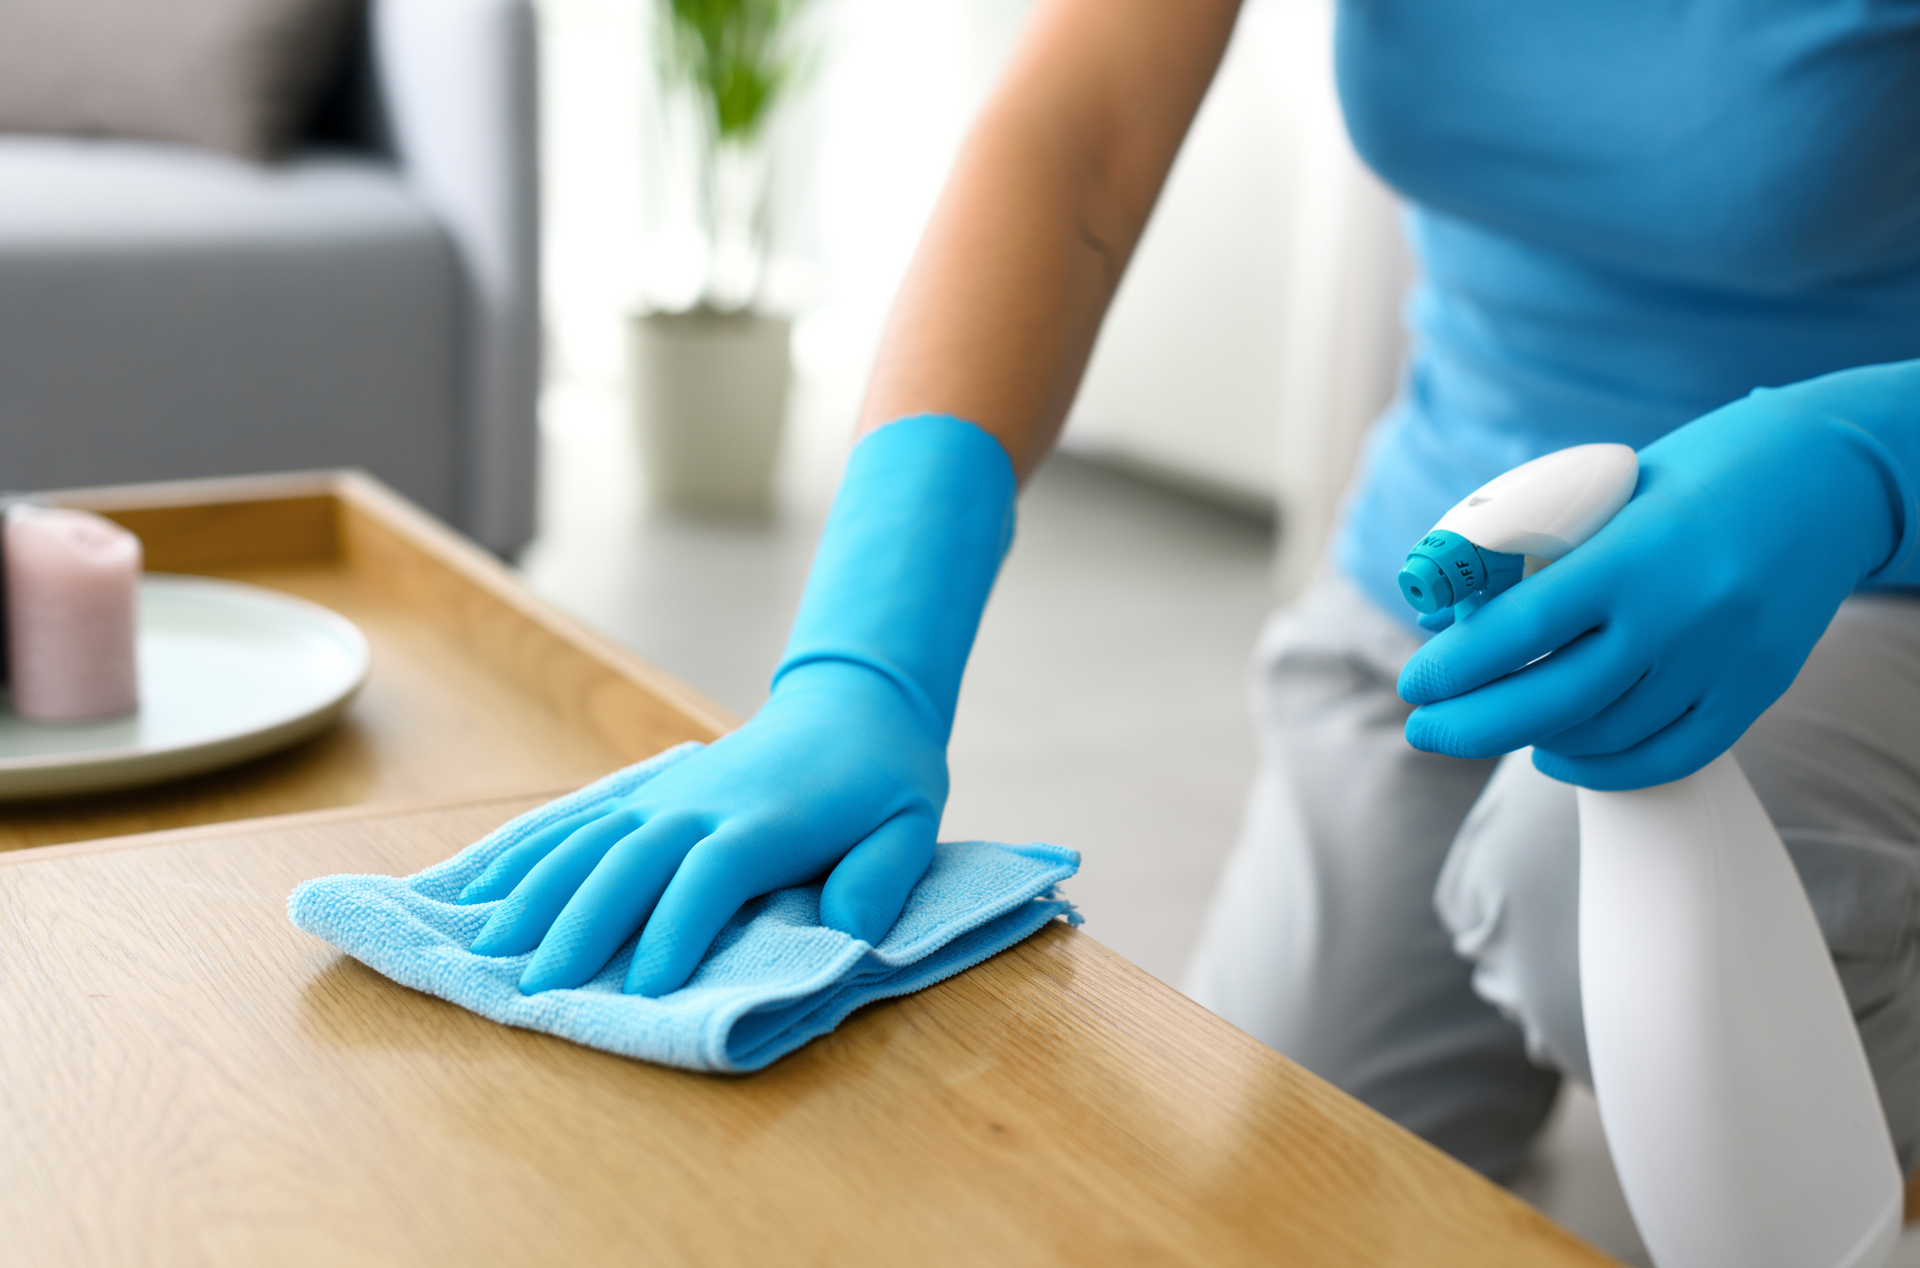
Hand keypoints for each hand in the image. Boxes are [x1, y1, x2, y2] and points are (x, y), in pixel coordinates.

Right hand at [459, 662, 944, 995]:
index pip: (710, 876)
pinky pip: (575, 825)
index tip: (648, 990)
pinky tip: (482, 893)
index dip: (677, 929)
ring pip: (587, 844)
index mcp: (766, 822)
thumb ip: (880, 878)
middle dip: (581, 926)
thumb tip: (848, 932)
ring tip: (488, 950)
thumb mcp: (911, 826)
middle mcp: (701, 806)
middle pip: (629, 863)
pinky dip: (527, 857)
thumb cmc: (883, 783)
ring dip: (536, 894)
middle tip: (538, 990)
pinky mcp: (644, 796)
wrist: (850, 706)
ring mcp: (663, 797)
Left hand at [1397, 365, 1917, 789]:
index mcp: (1633, 553)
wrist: (1834, 476)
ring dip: (1532, 739)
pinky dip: (1603, 766)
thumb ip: (1542, 546)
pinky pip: (1668, 755)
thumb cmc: (1703, 470)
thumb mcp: (1613, 489)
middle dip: (1471, 725)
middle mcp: (1680, 615)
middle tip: (1425, 728)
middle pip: (1553, 702)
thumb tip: (1454, 609)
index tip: (1414, 683)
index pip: (1520, 629)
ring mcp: (1723, 661)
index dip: (1455, 667)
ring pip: (1605, 735)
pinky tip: (1557, 754)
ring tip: (1491, 725)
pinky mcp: (1756, 690)